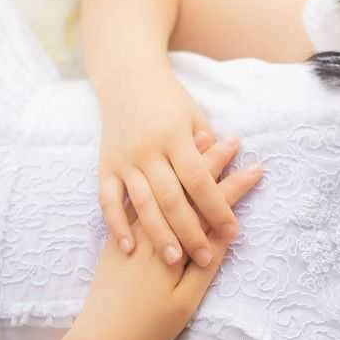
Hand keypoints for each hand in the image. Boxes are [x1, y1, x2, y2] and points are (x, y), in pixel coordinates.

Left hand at [65, 133, 263, 339]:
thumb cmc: (148, 328)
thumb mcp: (185, 301)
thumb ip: (205, 265)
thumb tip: (225, 233)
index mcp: (172, 244)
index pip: (210, 206)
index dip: (236, 187)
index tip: (257, 168)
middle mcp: (151, 229)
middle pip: (187, 188)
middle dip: (213, 163)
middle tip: (234, 142)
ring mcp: (131, 230)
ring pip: (163, 186)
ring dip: (183, 164)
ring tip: (201, 138)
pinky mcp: (117, 238)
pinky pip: (139, 196)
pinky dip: (156, 178)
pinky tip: (162, 166)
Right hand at [97, 71, 237, 268]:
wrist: (127, 78)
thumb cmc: (169, 99)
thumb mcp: (195, 117)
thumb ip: (207, 149)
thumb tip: (227, 180)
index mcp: (175, 136)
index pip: (199, 179)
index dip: (217, 206)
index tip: (233, 230)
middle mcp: (148, 150)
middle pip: (172, 198)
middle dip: (191, 231)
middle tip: (205, 257)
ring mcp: (124, 159)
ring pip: (142, 204)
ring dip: (158, 234)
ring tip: (174, 260)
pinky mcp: (105, 166)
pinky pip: (108, 200)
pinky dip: (116, 224)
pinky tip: (128, 247)